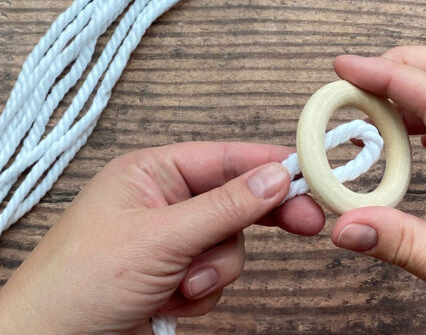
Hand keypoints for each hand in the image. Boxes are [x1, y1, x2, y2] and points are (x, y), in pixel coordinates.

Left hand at [0, 142, 323, 333]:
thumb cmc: (80, 283)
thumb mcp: (160, 238)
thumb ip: (224, 207)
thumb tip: (276, 176)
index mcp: (152, 173)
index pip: (225, 159)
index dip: (270, 166)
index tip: (311, 177)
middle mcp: (165, 201)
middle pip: (235, 199)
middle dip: (260, 218)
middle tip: (307, 224)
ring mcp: (173, 240)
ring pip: (231, 243)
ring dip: (215, 269)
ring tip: (183, 284)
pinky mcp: (177, 273)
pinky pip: (218, 275)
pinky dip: (203, 292)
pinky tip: (172, 301)